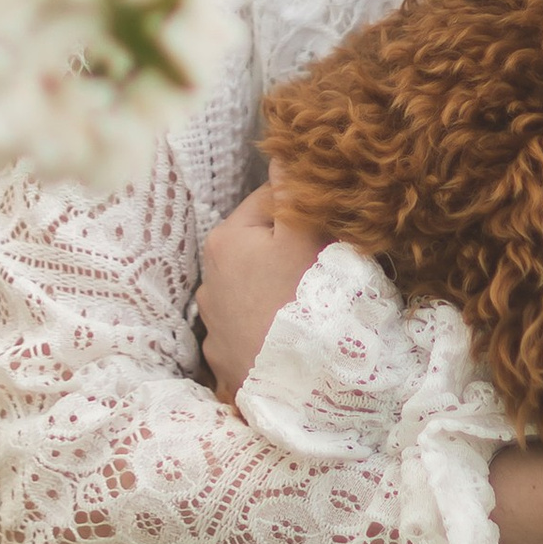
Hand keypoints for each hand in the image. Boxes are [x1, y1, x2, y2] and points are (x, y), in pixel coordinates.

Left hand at [192, 180, 331, 403]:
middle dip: (290, 253)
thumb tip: (281, 151)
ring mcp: (215, 328)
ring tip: (313, 310)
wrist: (302, 392)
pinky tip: (294, 341)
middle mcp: (208, 281)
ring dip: (279, 292)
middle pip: (260, 248)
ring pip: (256, 291)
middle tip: (329, 271)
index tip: (335, 230)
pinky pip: (253, 333)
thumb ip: (293, 194)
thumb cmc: (305, 304)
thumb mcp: (305, 239)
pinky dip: (270, 331)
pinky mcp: (226, 365)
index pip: (270, 202)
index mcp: (224, 241)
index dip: (307, 211)